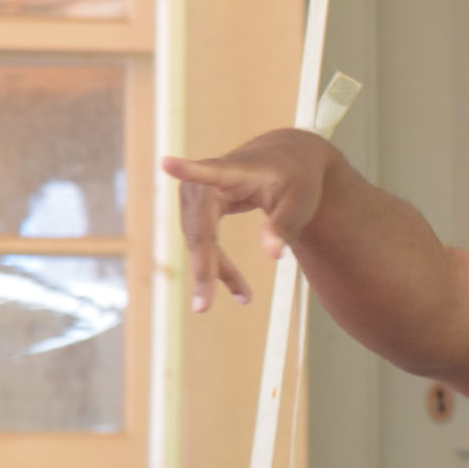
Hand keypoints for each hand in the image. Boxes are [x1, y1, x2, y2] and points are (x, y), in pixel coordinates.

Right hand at [159, 129, 337, 311]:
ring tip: (244, 296)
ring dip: (216, 271)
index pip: (209, 172)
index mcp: (236, 170)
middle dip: (203, 268)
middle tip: (203, 307)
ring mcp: (197, 194)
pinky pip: (203, 241)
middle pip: (199, 230)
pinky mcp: (197, 207)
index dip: (187, 170)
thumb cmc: (297, 178)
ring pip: (199, 241)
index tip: (166, 163)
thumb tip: (272, 255)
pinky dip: (216, 264)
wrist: (287, 159)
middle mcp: (207, 181)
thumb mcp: (302, 202)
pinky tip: (236, 289)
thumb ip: (285, 225)